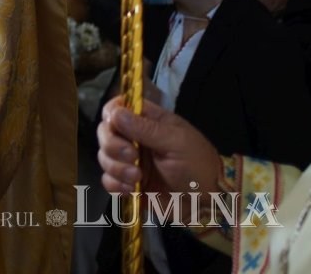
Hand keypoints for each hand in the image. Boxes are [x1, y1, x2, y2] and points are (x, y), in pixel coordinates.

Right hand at [98, 96, 220, 196]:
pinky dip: (115, 184)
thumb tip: (115, 113)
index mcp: (148, 122)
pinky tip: (131, 190)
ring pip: (104, 157)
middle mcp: (135, 139)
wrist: (206, 203)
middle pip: (105, 132)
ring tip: (138, 178)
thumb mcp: (177, 142)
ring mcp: (129, 162)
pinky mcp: (127, 183)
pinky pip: (108, 180)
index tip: (114, 126)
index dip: (111, 114)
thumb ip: (146, 128)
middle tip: (132, 157)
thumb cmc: (198, 165)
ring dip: (116, 168)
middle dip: (112, 145)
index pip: (119, 107)